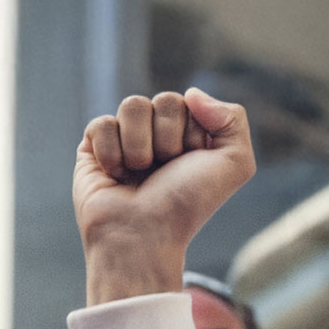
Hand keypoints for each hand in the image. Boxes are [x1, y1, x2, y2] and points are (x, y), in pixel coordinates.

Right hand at [74, 89, 255, 306]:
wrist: (144, 236)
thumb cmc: (186, 206)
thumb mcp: (235, 164)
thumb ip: (234, 118)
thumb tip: (191, 93)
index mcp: (188, 134)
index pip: (190, 101)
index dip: (192, 133)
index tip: (189, 165)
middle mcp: (157, 134)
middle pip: (163, 99)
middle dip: (167, 139)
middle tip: (163, 171)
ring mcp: (124, 139)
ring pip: (132, 105)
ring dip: (140, 146)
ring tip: (138, 174)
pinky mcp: (92, 148)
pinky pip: (102, 124)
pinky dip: (111, 152)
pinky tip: (115, 175)